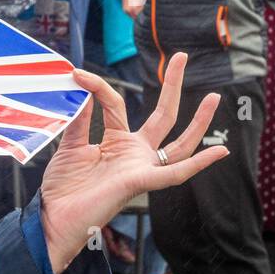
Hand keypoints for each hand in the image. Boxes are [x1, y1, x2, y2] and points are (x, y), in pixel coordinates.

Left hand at [39, 52, 226, 273]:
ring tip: (215, 98)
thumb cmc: (63, 187)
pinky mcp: (140, 182)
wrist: (54, 217)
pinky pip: (175, 174)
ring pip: (179, 144)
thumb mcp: (70, 147)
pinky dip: (198, 164)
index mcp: (117, 143)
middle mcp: (135, 154)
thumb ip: (80, 121)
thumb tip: (83, 90)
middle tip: (183, 56)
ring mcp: (141, 168)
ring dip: (199, 122)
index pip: (116, 106)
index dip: (98, 87)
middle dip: (173, 87)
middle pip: (163, 117)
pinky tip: (220, 152)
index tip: (78, 73)